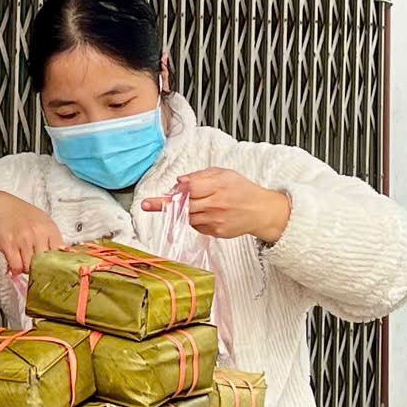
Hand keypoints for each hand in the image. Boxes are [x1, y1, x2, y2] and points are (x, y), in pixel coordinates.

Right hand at [0, 192, 64, 282]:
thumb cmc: (22, 215)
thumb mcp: (43, 222)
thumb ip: (53, 238)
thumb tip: (65, 255)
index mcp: (49, 228)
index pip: (59, 254)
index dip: (54, 264)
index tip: (50, 267)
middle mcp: (38, 233)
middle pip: (44, 264)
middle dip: (39, 268)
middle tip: (33, 263)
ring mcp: (23, 239)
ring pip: (29, 267)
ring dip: (25, 268)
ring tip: (22, 260)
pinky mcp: (8, 244)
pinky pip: (16, 266)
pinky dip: (15, 268)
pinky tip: (14, 262)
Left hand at [143, 168, 290, 245]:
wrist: (260, 211)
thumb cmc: (241, 189)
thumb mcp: (223, 174)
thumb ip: (201, 176)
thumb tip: (180, 181)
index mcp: (218, 185)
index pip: (190, 188)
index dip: (175, 190)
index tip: (160, 192)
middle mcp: (216, 204)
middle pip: (184, 205)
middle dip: (163, 205)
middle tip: (146, 204)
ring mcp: (216, 220)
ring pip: (187, 217)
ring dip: (181, 211)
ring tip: (189, 204)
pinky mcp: (216, 232)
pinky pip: (196, 226)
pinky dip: (194, 219)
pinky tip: (205, 213)